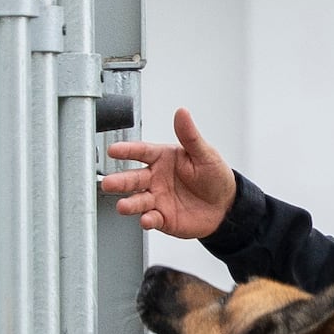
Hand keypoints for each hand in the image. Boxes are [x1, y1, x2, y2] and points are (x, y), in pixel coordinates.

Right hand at [99, 108, 236, 240]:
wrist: (225, 206)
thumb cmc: (214, 176)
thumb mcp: (205, 153)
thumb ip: (190, 135)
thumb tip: (182, 113)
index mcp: (163, 158)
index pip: (142, 152)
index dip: (127, 150)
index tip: (113, 150)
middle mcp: (155, 178)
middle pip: (133, 178)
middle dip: (119, 181)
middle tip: (108, 183)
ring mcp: (157, 198)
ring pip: (138, 200)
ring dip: (129, 203)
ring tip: (123, 206)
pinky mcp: (162, 218)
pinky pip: (151, 218)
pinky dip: (147, 220)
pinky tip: (146, 219)